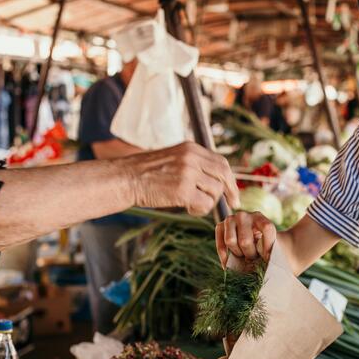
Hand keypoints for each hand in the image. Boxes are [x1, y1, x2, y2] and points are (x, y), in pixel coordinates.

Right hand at [123, 142, 239, 216]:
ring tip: (191, 203)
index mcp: (191, 148)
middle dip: (230, 191)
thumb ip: (194, 165)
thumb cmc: (147, 173)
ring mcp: (188, 173)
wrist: (126, 178)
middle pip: (223, 175)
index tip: (232, 191)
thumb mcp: (173, 159)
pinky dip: (199, 209)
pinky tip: (187, 208)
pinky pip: (205, 204)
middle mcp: (191, 158)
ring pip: (215, 192)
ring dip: (208, 202)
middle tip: (232, 203)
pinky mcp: (183, 190)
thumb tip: (218, 181)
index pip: (221, 162)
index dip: (230, 178)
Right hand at [216, 211, 275, 266]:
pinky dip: (224, 257)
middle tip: (253, 257)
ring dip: (237, 254)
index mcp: (259, 217)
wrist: (249, 235)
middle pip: (245, 241)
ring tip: (243, 255)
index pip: (266, 228)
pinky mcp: (220, 226)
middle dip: (250, 254)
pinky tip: (227, 265)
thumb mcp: (269, 242)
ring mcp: (230, 219)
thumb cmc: (261, 241)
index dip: (268, 245)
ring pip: (230, 241)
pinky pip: (220, 245)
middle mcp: (243, 215)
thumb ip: (270, 249)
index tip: (268, 258)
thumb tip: (266, 260)